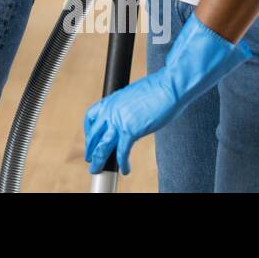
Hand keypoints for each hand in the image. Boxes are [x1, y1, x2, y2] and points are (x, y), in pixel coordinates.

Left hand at [83, 14, 251, 174]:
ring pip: (102, 146)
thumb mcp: (133, 95)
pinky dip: (122, 163)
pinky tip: (125, 170)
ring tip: (97, 170)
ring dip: (98, 160)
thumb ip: (126, 107)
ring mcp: (119, 121)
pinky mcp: (131, 130)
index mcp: (110, 100)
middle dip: (91, 149)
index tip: (91, 139)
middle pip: (94, 135)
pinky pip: (122, 152)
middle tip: (90, 160)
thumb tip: (129, 116)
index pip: (91, 117)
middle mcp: (110, 111)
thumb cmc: (157, 89)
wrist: (168, 86)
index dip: (89, 131)